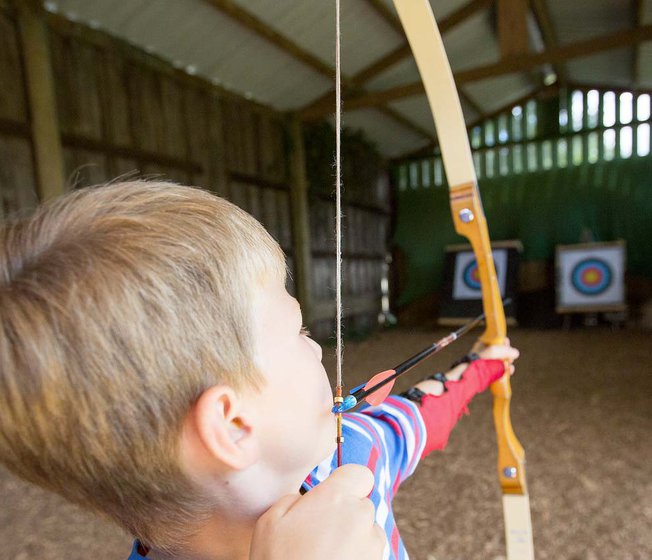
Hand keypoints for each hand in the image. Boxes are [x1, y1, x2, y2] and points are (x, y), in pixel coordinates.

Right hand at [250, 465, 385, 559]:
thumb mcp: (270, 521)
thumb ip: (294, 499)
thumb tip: (306, 500)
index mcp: (336, 497)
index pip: (360, 474)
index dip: (347, 484)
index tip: (332, 498)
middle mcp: (361, 517)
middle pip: (361, 505)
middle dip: (345, 515)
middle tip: (318, 535)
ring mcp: (372, 546)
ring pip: (368, 532)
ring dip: (353, 539)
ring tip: (324, 556)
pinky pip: (369, 555)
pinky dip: (357, 558)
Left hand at [471, 338, 519, 374]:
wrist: (470, 377)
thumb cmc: (479, 361)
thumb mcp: (493, 351)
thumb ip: (506, 350)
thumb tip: (515, 353)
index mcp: (482, 344)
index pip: (496, 340)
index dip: (504, 343)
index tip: (508, 346)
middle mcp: (484, 353)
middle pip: (500, 352)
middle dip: (507, 355)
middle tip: (510, 359)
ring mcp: (486, 363)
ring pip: (500, 362)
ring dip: (507, 364)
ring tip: (509, 367)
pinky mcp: (487, 373)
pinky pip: (498, 370)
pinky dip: (504, 372)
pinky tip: (507, 373)